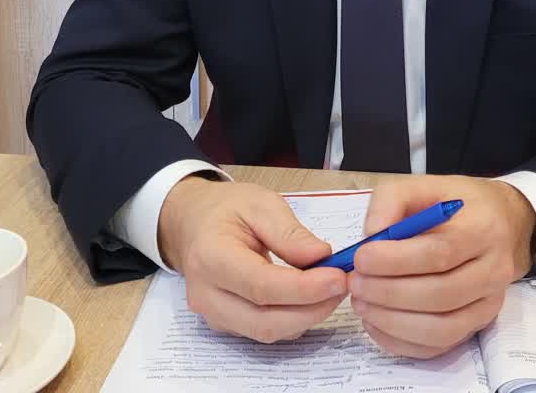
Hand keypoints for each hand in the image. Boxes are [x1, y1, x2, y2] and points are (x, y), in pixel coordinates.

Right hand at [157, 177, 347, 342]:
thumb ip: (290, 232)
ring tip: (332, 290)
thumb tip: (322, 256)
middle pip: (264, 321)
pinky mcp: (225, 324)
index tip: (339, 277)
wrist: (193, 224)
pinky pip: (263, 331)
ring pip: (265, 332)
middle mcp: (206, 295)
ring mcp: (213, 315)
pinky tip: (312, 298)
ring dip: (306, 317)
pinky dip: (293, 319)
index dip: (304, 288)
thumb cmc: (226, 210)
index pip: (261, 286)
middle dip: (311, 310)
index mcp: (210, 257)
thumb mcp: (260, 203)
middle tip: (342, 287)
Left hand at [349, 174, 535, 358]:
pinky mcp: (476, 326)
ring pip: (440, 329)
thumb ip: (391, 201)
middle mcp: (493, 271)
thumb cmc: (456, 206)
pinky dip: (400, 341)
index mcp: (482, 230)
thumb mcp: (424, 185)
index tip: (361, 257)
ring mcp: (488, 304)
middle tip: (355, 283)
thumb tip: (371, 235)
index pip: (440, 253)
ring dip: (392, 321)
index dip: (396, 261)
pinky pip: (437, 346)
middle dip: (388, 293)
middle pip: (440, 294)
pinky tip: (376, 321)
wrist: (500, 224)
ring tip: (362, 302)